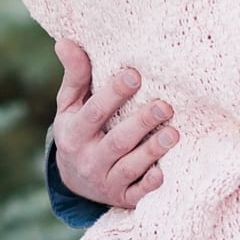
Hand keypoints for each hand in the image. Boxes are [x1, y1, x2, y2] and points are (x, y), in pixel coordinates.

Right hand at [51, 40, 174, 208]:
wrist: (75, 182)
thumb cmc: (79, 130)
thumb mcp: (70, 106)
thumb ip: (75, 76)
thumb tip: (65, 42)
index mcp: (74, 132)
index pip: (94, 112)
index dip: (112, 94)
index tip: (134, 74)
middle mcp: (88, 159)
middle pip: (116, 141)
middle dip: (140, 123)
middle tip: (164, 105)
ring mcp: (105, 181)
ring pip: (129, 167)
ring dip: (152, 151)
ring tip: (174, 133)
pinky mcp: (121, 198)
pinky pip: (136, 194)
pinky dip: (148, 186)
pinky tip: (163, 173)